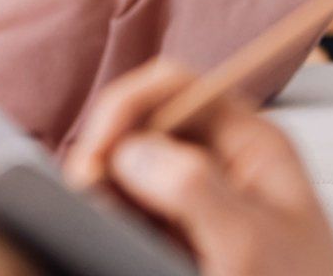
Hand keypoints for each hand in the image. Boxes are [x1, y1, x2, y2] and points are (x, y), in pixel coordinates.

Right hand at [63, 60, 332, 275]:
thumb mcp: (251, 246)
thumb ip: (193, 190)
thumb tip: (129, 151)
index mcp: (251, 142)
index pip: (174, 87)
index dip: (126, 107)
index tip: (96, 153)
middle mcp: (223, 161)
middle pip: (144, 124)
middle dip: (107, 149)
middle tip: (81, 194)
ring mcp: (201, 199)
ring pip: (132, 168)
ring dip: (104, 184)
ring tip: (87, 215)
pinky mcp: (184, 234)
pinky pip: (134, 208)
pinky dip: (112, 213)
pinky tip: (104, 232)